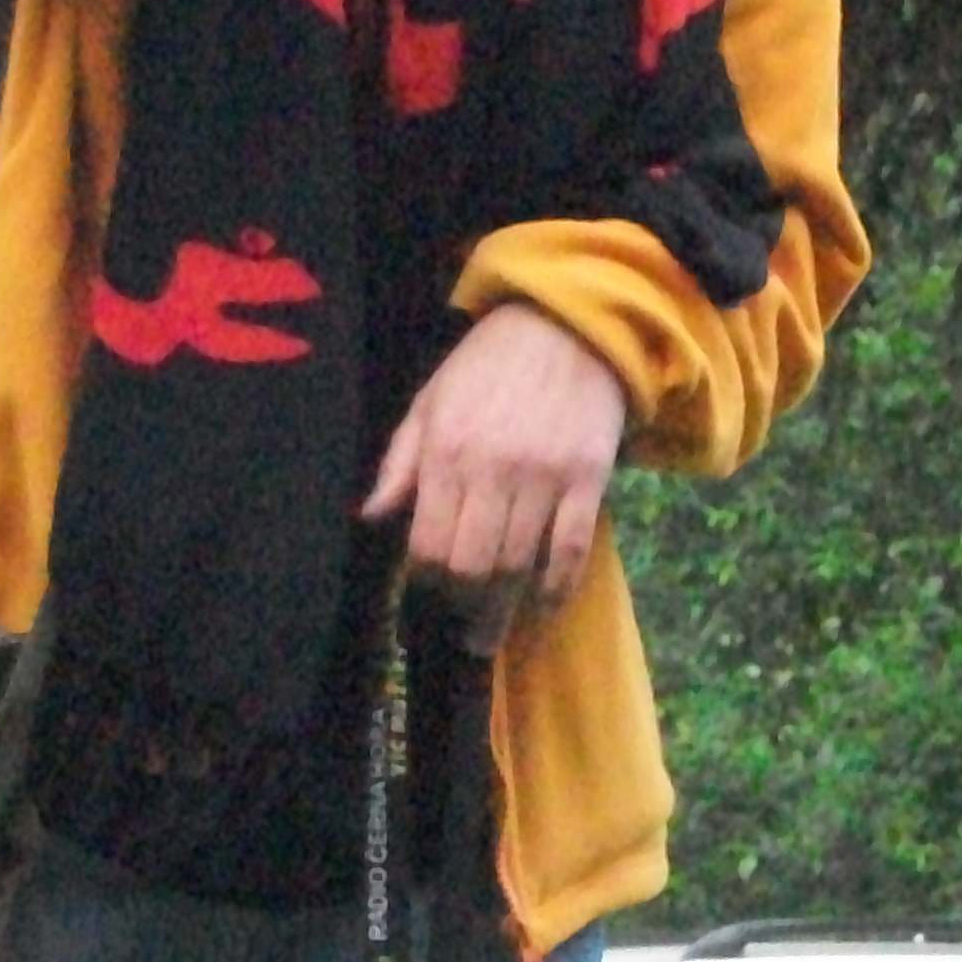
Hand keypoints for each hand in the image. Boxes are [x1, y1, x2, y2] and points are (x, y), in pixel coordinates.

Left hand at [360, 303, 628, 647]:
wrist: (568, 326)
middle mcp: (494, 470)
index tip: (426, 593)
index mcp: (447, 453)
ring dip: (503, 610)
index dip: (425, 579)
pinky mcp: (589, 479)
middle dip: (463, 605)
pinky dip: (557, 588)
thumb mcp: (430, 404)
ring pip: (520, 565)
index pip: (429, 542)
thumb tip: (372, 518)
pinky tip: (543, 608)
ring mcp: (546, 477)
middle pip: (473, 564)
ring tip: (489, 635)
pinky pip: (572, 549)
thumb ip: (400, 464)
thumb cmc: (487, 366)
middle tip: (460, 626)